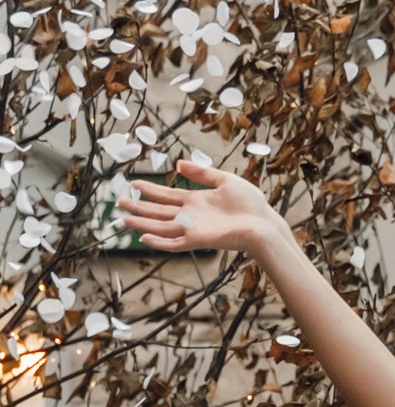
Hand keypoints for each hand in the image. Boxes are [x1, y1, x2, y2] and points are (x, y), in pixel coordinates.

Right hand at [116, 158, 295, 264]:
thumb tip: (179, 163)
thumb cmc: (250, 203)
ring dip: (143, 224)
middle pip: (158, 211)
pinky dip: (160, 242)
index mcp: (195, 200)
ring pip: (161, 227)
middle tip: (119, 203)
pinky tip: (144, 238)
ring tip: (124, 219)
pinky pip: (174, 243)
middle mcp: (190, 215)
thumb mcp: (224, 180)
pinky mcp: (197, 240)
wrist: (263, 223)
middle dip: (139, 207)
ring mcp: (193, 228)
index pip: (166, 195)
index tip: (133, 184)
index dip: (149, 190)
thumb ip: (202, 173)